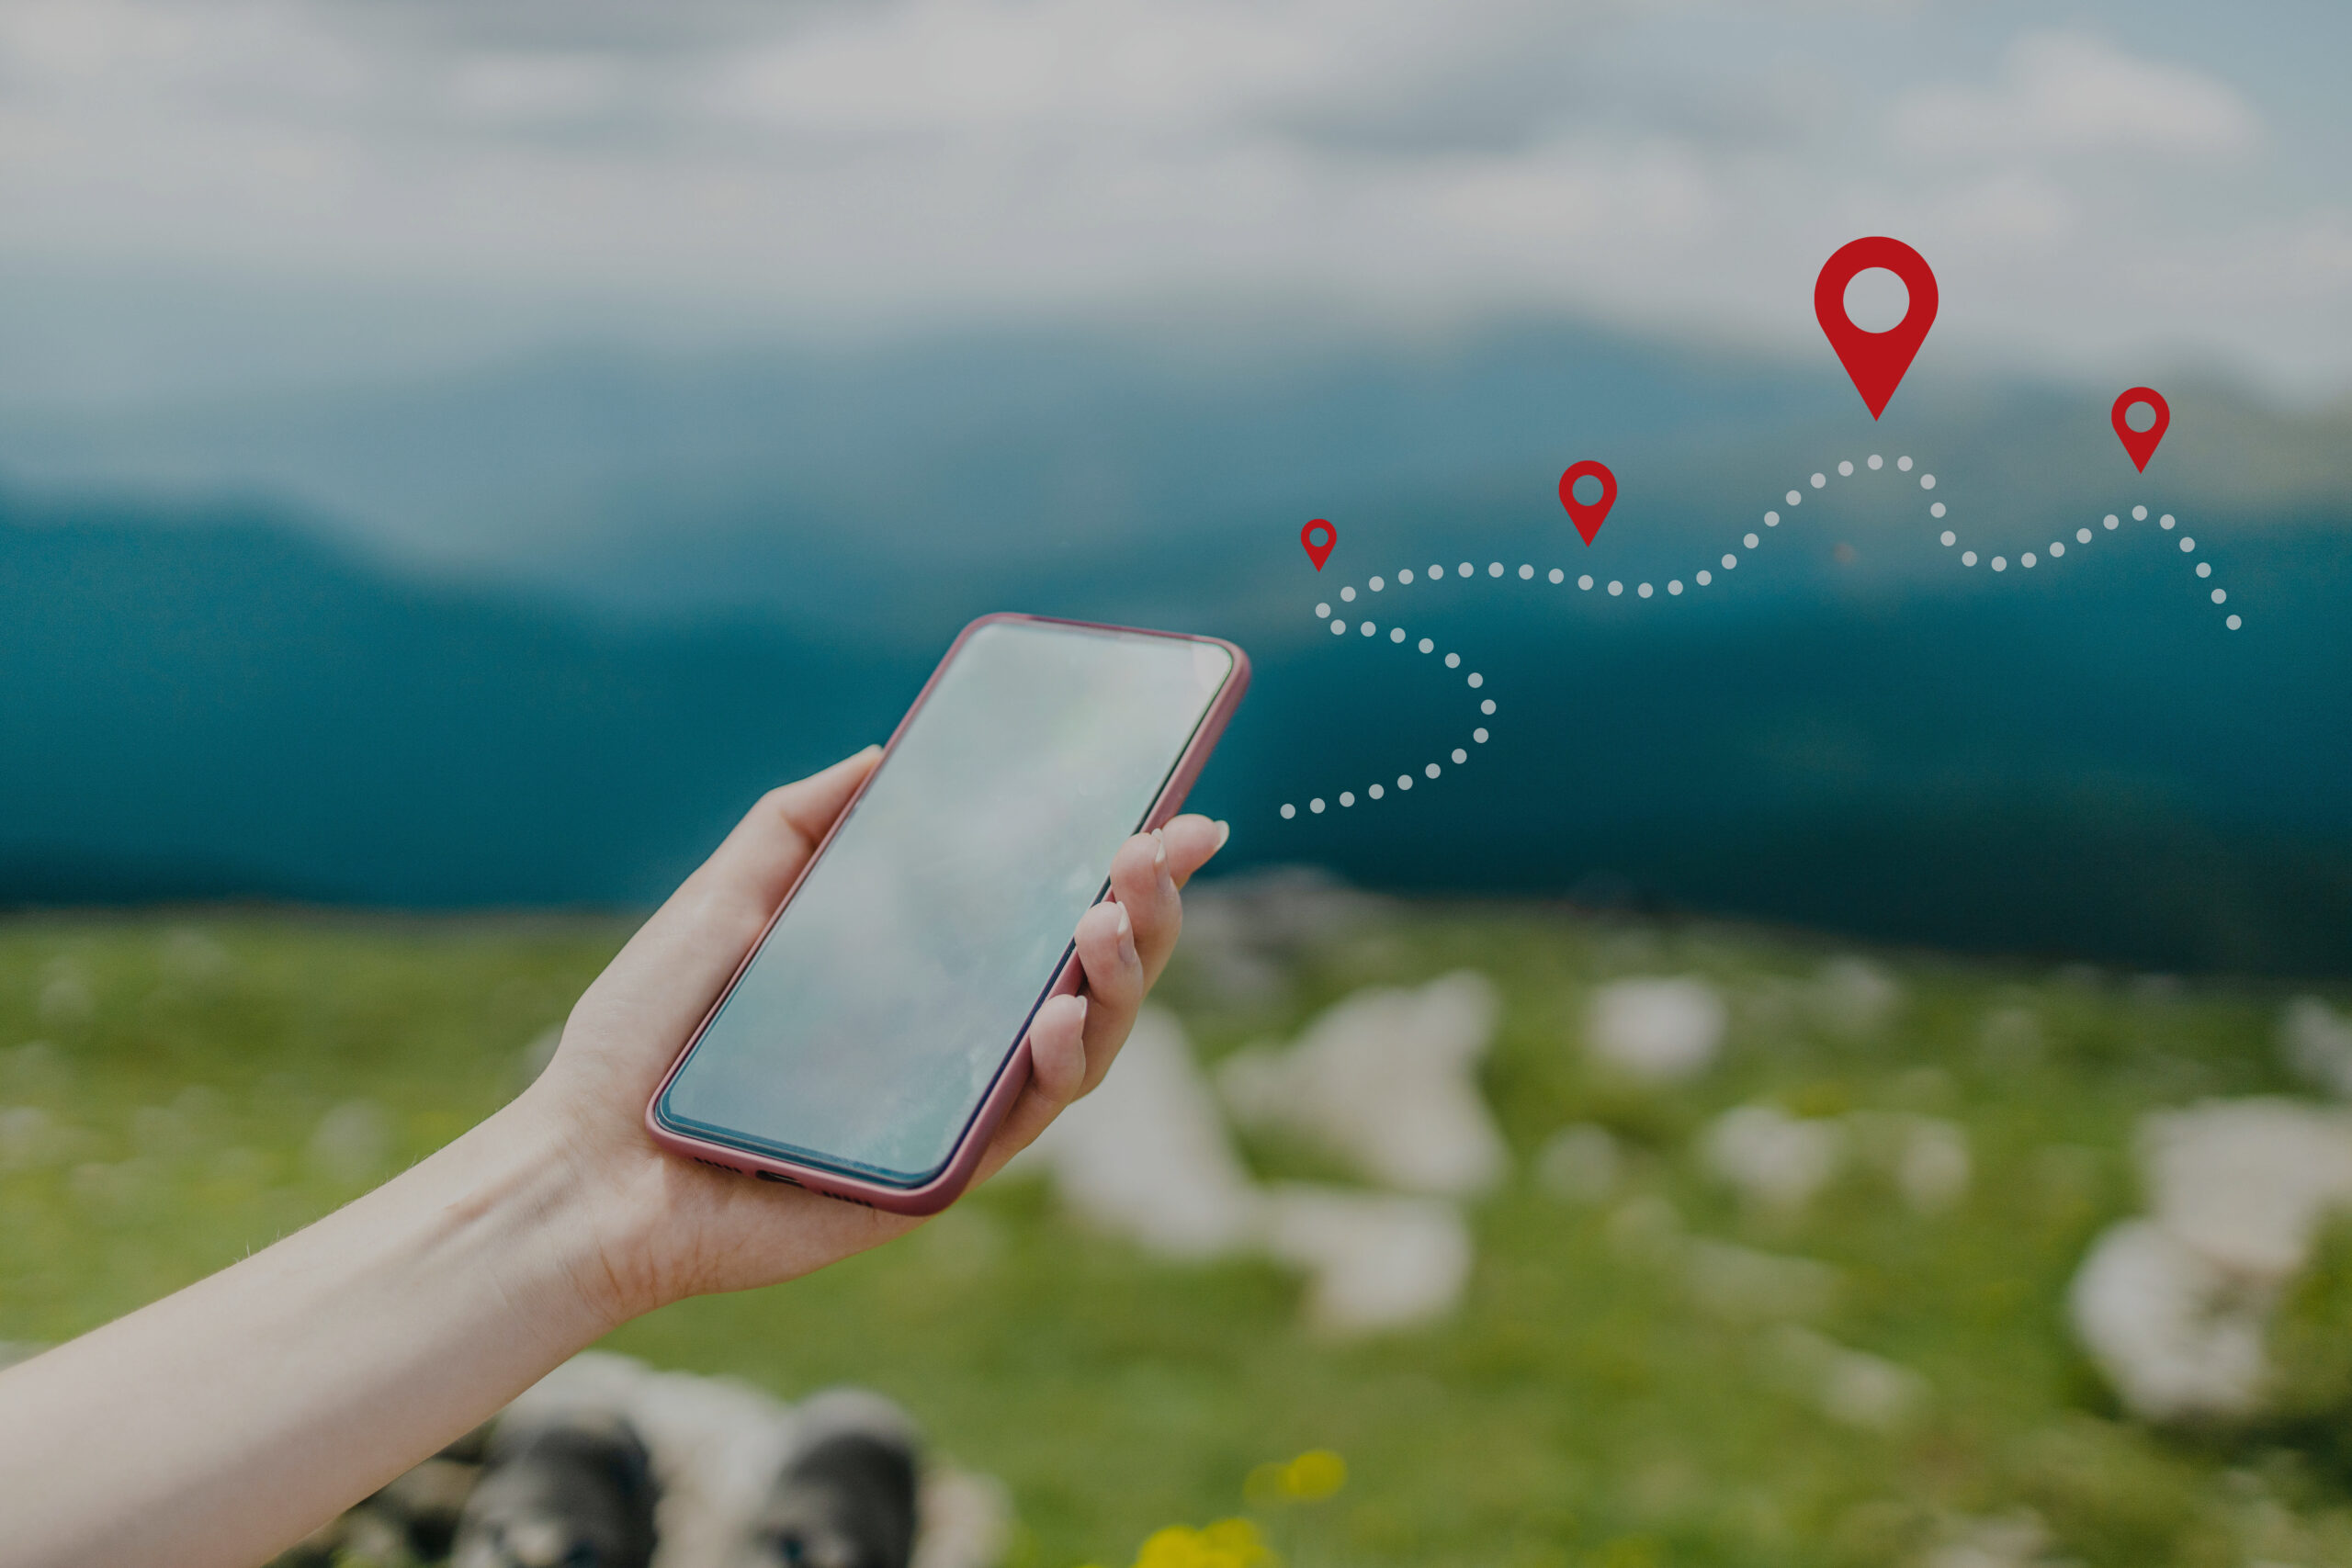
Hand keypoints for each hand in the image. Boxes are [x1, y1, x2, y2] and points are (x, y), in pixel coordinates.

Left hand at [518, 746, 1227, 1321]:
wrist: (583, 1165)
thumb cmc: (645, 1042)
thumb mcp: (724, 901)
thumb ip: (798, 826)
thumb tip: (881, 755)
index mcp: (920, 973)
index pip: (1044, 912)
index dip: (1121, 869)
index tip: (1176, 812)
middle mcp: (954, 1038)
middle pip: (1092, 975)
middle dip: (1145, 911)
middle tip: (1156, 850)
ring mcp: (955, 1107)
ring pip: (1088, 1048)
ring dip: (1121, 981)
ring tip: (1106, 920)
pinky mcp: (940, 1175)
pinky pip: (1026, 1122)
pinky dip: (1059, 1067)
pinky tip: (1062, 1017)